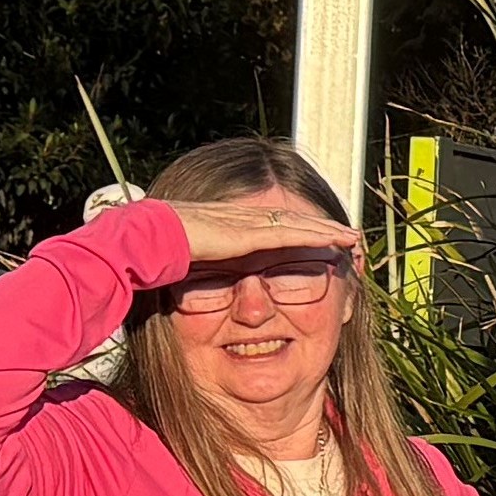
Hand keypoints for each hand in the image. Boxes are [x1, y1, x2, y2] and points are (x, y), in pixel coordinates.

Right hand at [173, 196, 354, 277]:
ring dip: (326, 230)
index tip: (319, 235)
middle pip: (291, 219)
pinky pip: (290, 233)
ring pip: (297, 223)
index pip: (272, 223)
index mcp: (228, 223)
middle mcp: (241, 218)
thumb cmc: (157, 252)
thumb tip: (204, 277)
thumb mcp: (189, 260)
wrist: (143, 238)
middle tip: (349, 234)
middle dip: (321, 226)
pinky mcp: (248, 233)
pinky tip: (335, 240)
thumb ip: (203, 265)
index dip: (298, 228)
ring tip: (352, 237)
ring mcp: (245, 223)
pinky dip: (315, 236)